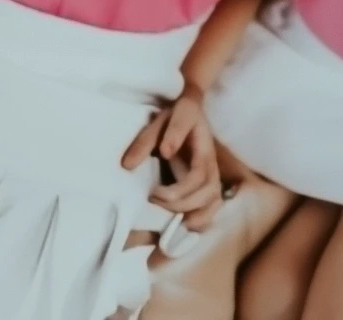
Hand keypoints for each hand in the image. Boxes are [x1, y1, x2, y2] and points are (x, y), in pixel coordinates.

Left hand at [121, 83, 222, 230]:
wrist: (191, 109)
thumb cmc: (175, 114)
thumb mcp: (158, 120)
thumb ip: (144, 140)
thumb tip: (129, 166)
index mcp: (203, 146)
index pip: (199, 174)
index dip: (179, 190)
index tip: (153, 194)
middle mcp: (212, 163)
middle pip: (208, 193)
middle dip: (182, 206)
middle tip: (154, 206)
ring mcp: (213, 175)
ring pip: (213, 203)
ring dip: (194, 219)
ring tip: (169, 229)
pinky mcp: (208, 184)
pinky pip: (210, 208)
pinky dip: (198, 222)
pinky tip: (179, 231)